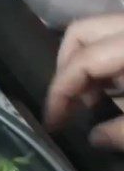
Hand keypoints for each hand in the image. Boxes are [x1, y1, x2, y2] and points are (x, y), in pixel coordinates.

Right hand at [44, 13, 123, 146]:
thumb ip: (122, 132)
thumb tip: (95, 137)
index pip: (81, 60)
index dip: (59, 93)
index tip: (52, 124)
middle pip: (81, 33)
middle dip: (65, 68)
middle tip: (70, 102)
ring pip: (100, 35)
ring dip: (87, 67)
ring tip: (93, 101)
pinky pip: (118, 43)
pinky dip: (110, 66)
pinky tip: (116, 93)